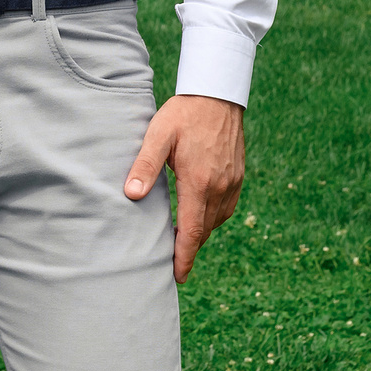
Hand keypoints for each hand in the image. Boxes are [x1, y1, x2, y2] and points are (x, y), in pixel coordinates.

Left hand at [123, 94, 244, 283]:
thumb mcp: (158, 134)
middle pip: (204, 230)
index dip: (184, 257)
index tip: (177, 276)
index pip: (192, 231)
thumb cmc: (184, 113)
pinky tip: (199, 215)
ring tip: (181, 241)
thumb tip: (132, 194)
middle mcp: (220, 186)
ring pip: (216, 220)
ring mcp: (232, 182)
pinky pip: (226, 207)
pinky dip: (212, 218)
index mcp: (199, 181)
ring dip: (200, 233)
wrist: (218, 94)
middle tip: (172, 264)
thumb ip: (145, 165)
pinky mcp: (238, 176)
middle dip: (189, 249)